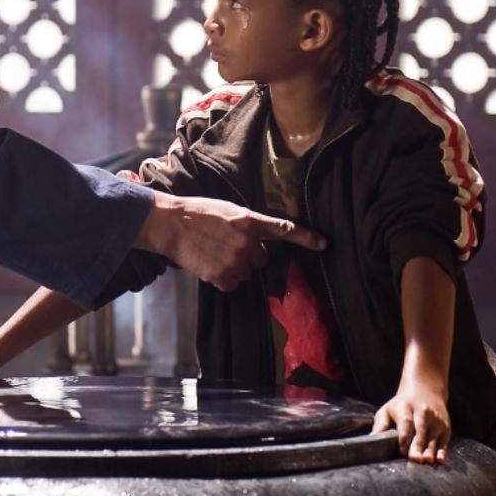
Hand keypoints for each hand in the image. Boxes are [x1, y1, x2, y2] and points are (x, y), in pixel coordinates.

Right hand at [136, 191, 324, 291]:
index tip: (324, 244)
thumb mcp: (228, 211)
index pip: (284, 230)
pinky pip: (232, 284)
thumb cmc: (197, 213)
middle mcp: (248, 242)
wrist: (171, 224)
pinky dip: (222, 278)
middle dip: (248, 255)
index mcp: (250, 221)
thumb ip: (247, 225)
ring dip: (234, 267)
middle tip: (226, 244)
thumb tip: (257, 241)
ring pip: (246, 273)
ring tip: (213, 252)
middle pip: (262, 259)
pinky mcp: (223, 276)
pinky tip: (209, 264)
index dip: (306, 238)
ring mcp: (236, 261)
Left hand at [372, 378, 451, 463]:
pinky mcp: (446, 427)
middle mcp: (423, 412)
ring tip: (426, 460)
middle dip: (417, 445)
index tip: (401, 451)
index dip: (403, 437)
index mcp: (405, 407)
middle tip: (414, 458)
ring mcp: (436, 419)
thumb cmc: (401, 407)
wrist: (425, 392)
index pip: (405, 422)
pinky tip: (439, 459)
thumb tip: (371, 440)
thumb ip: (380, 425)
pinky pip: (444, 441)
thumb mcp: (387, 410)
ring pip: (433, 437)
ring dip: (430, 450)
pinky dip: (442, 451)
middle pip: (420, 429)